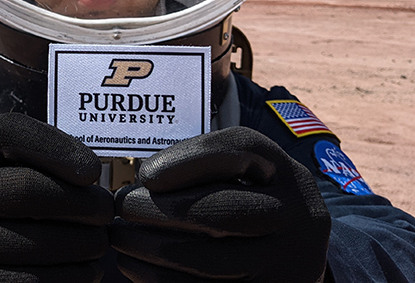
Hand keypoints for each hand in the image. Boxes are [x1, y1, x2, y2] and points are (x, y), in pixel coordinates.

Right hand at [0, 112, 113, 281]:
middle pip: (30, 189)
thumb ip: (43, 161)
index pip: (10, 132)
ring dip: (86, 243)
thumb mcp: (11, 175)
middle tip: (107, 211)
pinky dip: (76, 277)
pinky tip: (87, 270)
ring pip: (40, 242)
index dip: (58, 146)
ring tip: (99, 242)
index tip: (93, 171)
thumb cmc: (8, 210)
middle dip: (82, 201)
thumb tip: (90, 174)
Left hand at [110, 127, 330, 281]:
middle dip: (160, 209)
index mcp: (285, 171)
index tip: (145, 173)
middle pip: (223, 208)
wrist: (295, 255)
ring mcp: (289, 263)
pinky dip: (162, 280)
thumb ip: (201, 167)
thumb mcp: (242, 174)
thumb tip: (144, 181)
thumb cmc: (248, 200)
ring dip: (152, 249)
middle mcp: (298, 215)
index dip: (188, 158)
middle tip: (121, 207)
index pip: (240, 148)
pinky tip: (133, 266)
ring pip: (210, 259)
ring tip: (119, 237)